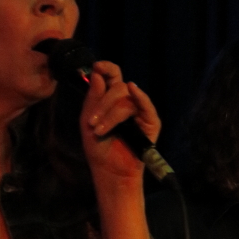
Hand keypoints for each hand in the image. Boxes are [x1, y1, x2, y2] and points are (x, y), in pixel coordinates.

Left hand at [79, 61, 161, 186]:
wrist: (109, 171)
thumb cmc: (98, 148)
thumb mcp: (88, 121)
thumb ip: (93, 98)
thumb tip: (97, 73)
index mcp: (111, 99)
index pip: (112, 76)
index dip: (106, 68)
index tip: (97, 66)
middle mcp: (127, 102)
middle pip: (117, 87)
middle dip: (102, 104)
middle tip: (92, 123)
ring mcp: (139, 111)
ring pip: (126, 99)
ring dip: (110, 114)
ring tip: (99, 131)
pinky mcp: (150, 123)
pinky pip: (146, 106)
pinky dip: (140, 97)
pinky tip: (134, 90)